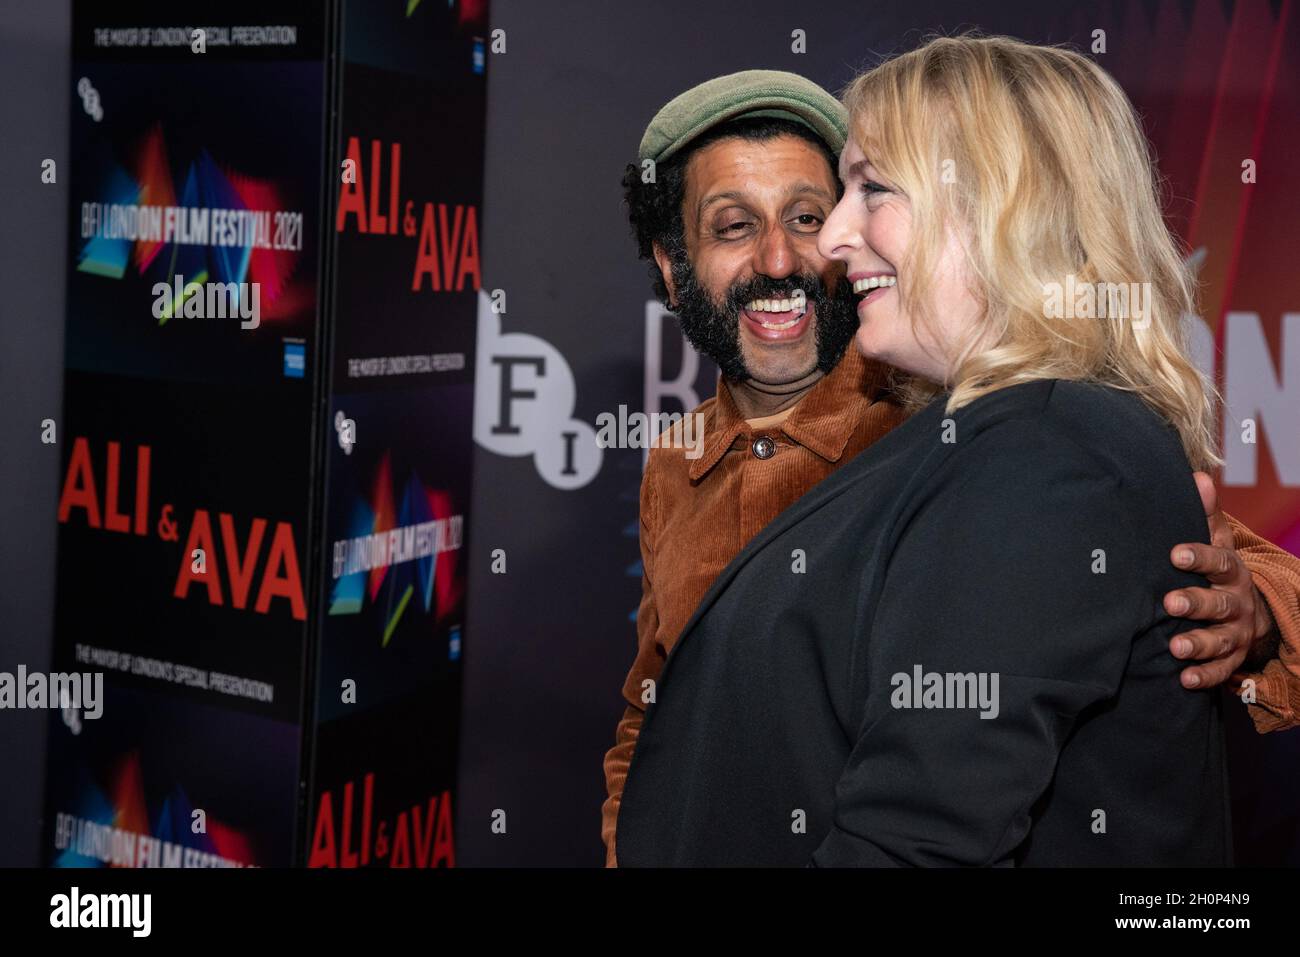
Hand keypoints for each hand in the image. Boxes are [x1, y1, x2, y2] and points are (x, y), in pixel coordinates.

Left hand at [1164, 472, 1275, 688]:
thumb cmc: (1217, 570)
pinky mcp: (1231, 658)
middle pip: (1218, 603)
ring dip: (1198, 643)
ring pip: (1219, 639)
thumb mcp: (1215, 541)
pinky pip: (1220, 670)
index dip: (1198, 557)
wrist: (1248, 609)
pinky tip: (1184, 679)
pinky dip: (1204, 676)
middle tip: (1170, 602)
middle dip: (1195, 603)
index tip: (1175, 553)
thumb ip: (1205, 514)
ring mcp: (1235, 632)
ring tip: (1176, 647)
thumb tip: (1197, 476)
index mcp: (1229, 571)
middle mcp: (1236, 602)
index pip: (1218, 561)